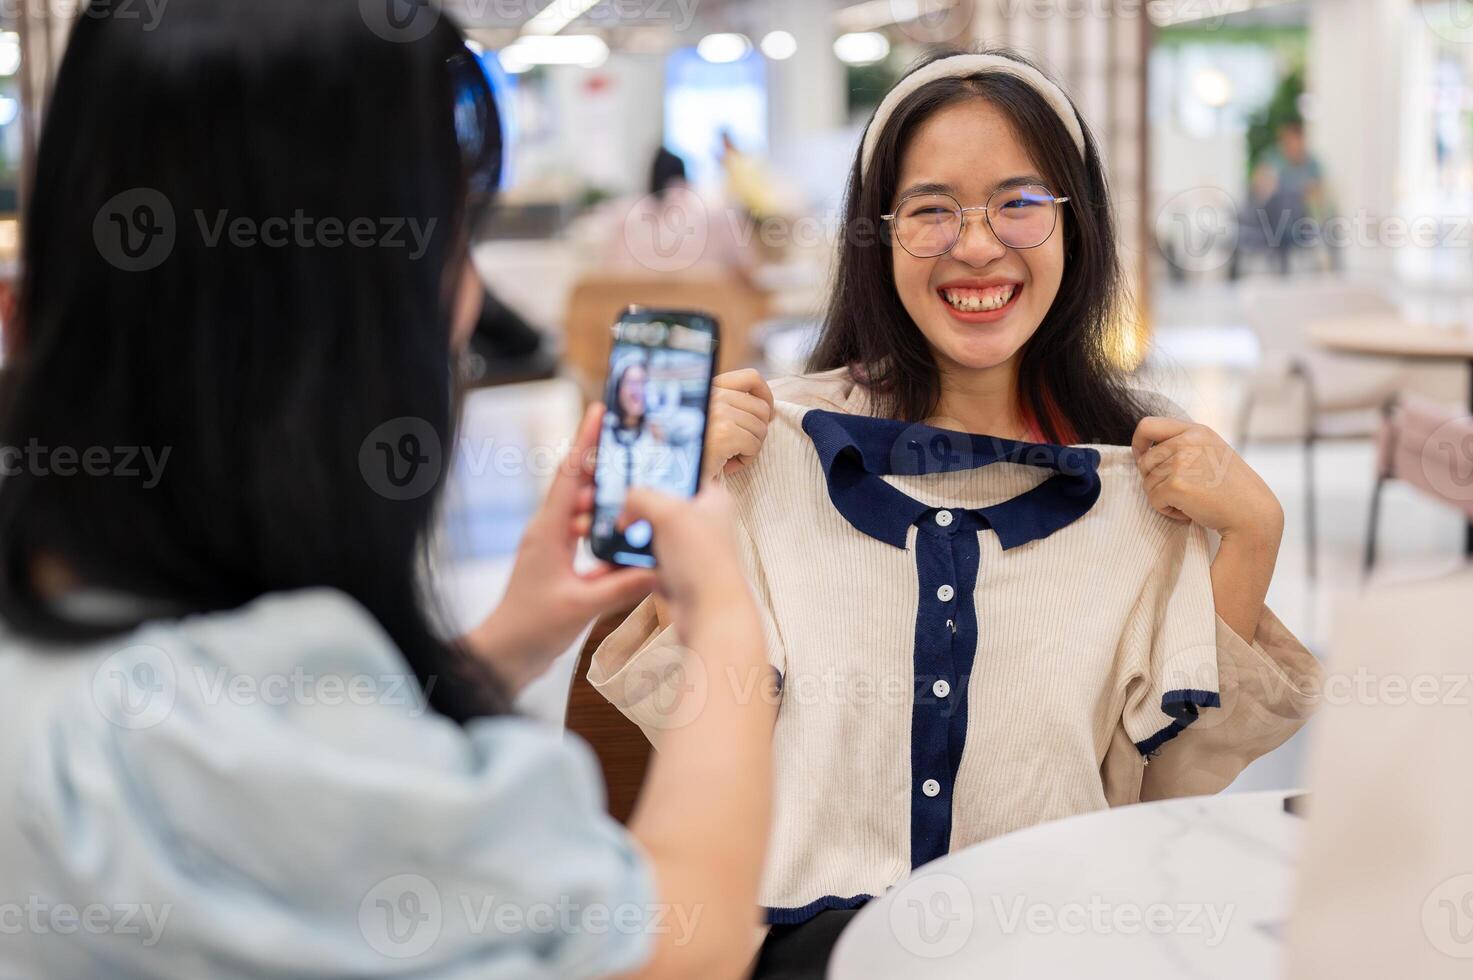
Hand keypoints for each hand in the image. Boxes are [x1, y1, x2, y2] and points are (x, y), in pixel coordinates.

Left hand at [467, 404, 656, 691]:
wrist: (505, 654)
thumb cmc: (532, 628)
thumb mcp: (583, 606)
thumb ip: (622, 586)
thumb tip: (659, 567)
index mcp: (549, 530)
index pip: (569, 474)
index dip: (585, 441)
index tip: (600, 412)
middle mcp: (548, 531)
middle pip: (578, 486)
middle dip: (604, 466)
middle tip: (634, 451)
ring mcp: (551, 548)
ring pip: (582, 512)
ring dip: (605, 502)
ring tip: (635, 494)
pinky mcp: (558, 565)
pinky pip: (583, 536)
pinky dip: (603, 530)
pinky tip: (624, 539)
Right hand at [616, 484, 758, 643]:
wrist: (709, 613)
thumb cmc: (703, 561)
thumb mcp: (669, 512)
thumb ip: (643, 496)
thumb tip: (625, 500)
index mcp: (712, 498)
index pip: (680, 473)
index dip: (655, 471)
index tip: (628, 472)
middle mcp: (702, 520)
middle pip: (660, 502)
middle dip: (636, 506)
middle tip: (614, 506)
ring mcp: (688, 547)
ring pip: (650, 531)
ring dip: (631, 532)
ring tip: (610, 530)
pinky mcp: (675, 569)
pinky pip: (646, 556)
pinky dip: (632, 556)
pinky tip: (617, 554)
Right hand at [702, 369, 773, 480]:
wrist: (674, 473)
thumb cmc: (693, 449)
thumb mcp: (708, 417)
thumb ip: (731, 404)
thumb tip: (767, 408)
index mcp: (710, 387)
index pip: (751, 377)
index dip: (766, 396)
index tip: (767, 415)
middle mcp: (714, 395)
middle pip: (761, 408)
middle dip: (757, 432)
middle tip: (740, 446)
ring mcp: (719, 412)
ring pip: (760, 429)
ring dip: (750, 448)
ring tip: (730, 456)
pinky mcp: (725, 433)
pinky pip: (754, 445)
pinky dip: (746, 460)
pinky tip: (728, 465)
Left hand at [1131, 417, 1284, 544]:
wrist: (1252, 514)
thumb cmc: (1232, 488)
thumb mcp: (1212, 453)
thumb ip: (1184, 445)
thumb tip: (1143, 452)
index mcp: (1196, 431)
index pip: (1147, 425)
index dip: (1138, 443)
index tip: (1142, 458)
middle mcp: (1187, 441)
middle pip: (1145, 461)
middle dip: (1156, 480)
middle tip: (1182, 491)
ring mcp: (1181, 462)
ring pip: (1147, 483)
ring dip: (1164, 497)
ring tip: (1191, 501)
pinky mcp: (1176, 485)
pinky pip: (1153, 500)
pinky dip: (1167, 510)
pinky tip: (1189, 512)